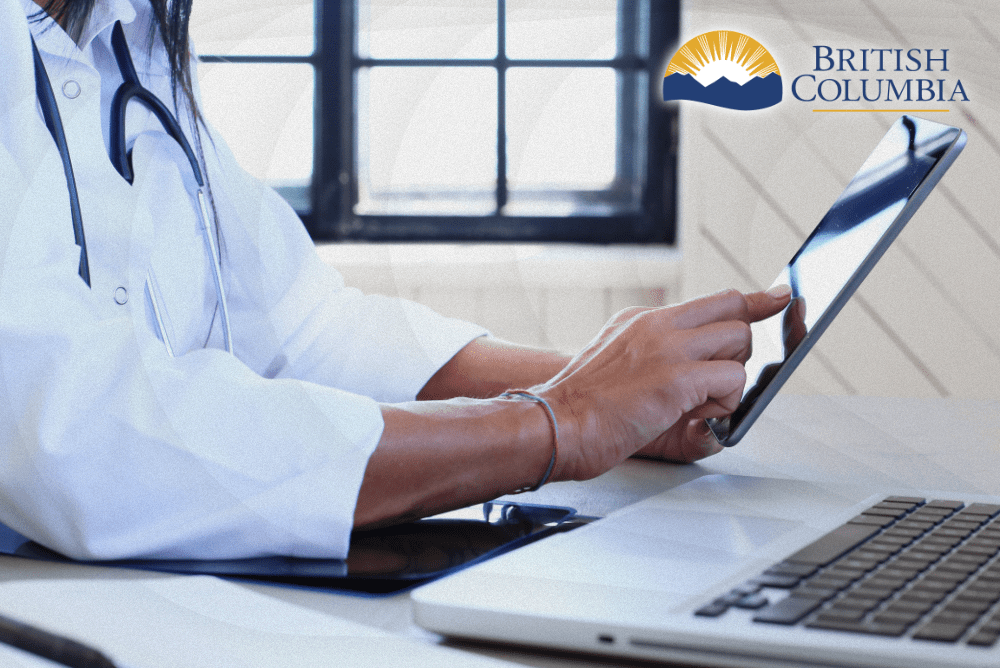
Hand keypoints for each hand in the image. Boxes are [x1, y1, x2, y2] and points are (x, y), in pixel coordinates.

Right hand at [534, 287, 790, 478]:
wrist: (555, 424)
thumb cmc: (582, 407)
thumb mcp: (619, 364)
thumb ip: (657, 357)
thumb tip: (697, 372)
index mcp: (643, 320)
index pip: (712, 300)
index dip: (752, 301)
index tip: (779, 297)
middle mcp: (657, 325)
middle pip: (734, 311)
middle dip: (738, 348)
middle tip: (712, 380)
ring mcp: (667, 347)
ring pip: (738, 341)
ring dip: (730, 377)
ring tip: (695, 402)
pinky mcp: (676, 377)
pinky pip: (733, 379)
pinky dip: (725, 402)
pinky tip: (693, 413)